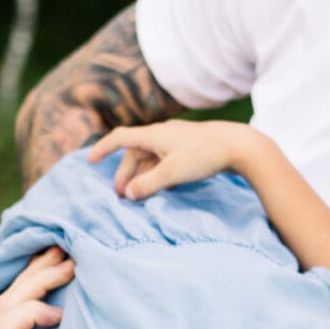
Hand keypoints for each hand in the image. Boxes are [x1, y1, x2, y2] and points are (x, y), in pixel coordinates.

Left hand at [0, 248, 73, 328]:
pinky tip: (52, 263)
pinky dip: (36, 282)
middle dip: (34, 281)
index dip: (28, 312)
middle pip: (3, 307)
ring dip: (36, 273)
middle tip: (67, 261)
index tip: (60, 314)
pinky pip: (19, 305)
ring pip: (9, 299)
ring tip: (61, 249)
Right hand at [87, 118, 249, 199]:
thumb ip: (147, 184)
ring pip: (151, 157)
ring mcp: (178, 140)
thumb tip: (128, 194)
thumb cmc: (204, 156)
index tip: (90, 160)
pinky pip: (165, 160)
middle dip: (125, 172)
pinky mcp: (191, 148)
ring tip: (140, 194)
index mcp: (154, 135)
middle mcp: (163, 134)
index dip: (103, 148)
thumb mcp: (171, 173)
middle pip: (135, 152)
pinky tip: (164, 187)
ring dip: (142, 175)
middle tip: (121, 194)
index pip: (120, 138)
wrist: (240, 146)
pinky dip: (158, 173)